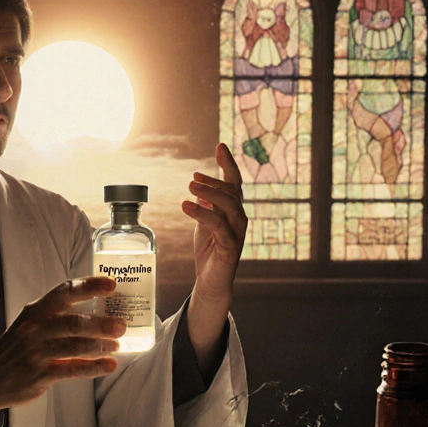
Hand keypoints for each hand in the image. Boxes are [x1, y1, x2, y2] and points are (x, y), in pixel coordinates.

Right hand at [0, 277, 125, 426]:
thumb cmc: (15, 349)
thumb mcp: (29, 325)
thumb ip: (57, 318)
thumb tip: (98, 316)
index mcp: (35, 311)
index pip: (64, 292)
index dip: (89, 286)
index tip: (111, 284)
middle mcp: (35, 329)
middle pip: (73, 322)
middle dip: (101, 323)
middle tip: (122, 325)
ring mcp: (36, 352)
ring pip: (75, 346)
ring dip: (100, 345)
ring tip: (117, 345)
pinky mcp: (39, 374)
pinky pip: (72, 369)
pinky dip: (93, 367)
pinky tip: (108, 365)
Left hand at [183, 143, 246, 303]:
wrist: (211, 281)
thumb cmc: (209, 251)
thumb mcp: (205, 222)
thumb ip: (205, 205)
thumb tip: (199, 188)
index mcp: (233, 211)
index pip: (234, 182)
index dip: (228, 163)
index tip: (219, 145)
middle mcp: (239, 219)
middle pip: (232, 192)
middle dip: (214, 181)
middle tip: (193, 177)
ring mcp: (237, 232)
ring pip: (228, 205)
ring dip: (209, 193)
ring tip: (190, 187)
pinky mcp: (230, 247)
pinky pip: (219, 225)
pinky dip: (203, 213)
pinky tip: (187, 205)